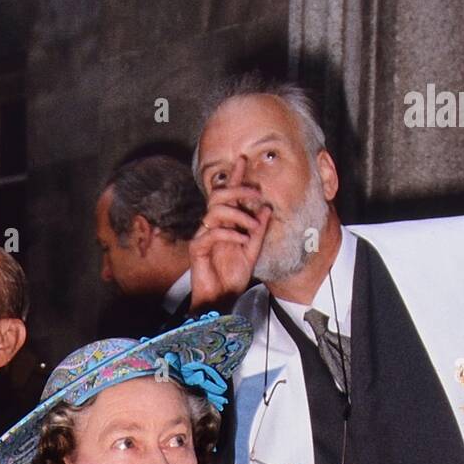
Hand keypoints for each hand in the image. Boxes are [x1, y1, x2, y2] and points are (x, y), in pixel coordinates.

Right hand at [189, 160, 271, 307]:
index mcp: (224, 224)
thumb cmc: (232, 279)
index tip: (243, 161)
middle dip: (238, 189)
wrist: (221, 301)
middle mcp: (212, 226)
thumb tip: (266, 208)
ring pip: (215, 211)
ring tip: (252, 228)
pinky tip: (242, 240)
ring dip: (238, 215)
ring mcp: (203, 236)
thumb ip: (258, 231)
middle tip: (256, 193)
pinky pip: (212, 232)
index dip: (234, 178)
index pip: (227, 195)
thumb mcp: (252, 252)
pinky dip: (230, 233)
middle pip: (218, 195)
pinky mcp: (197, 249)